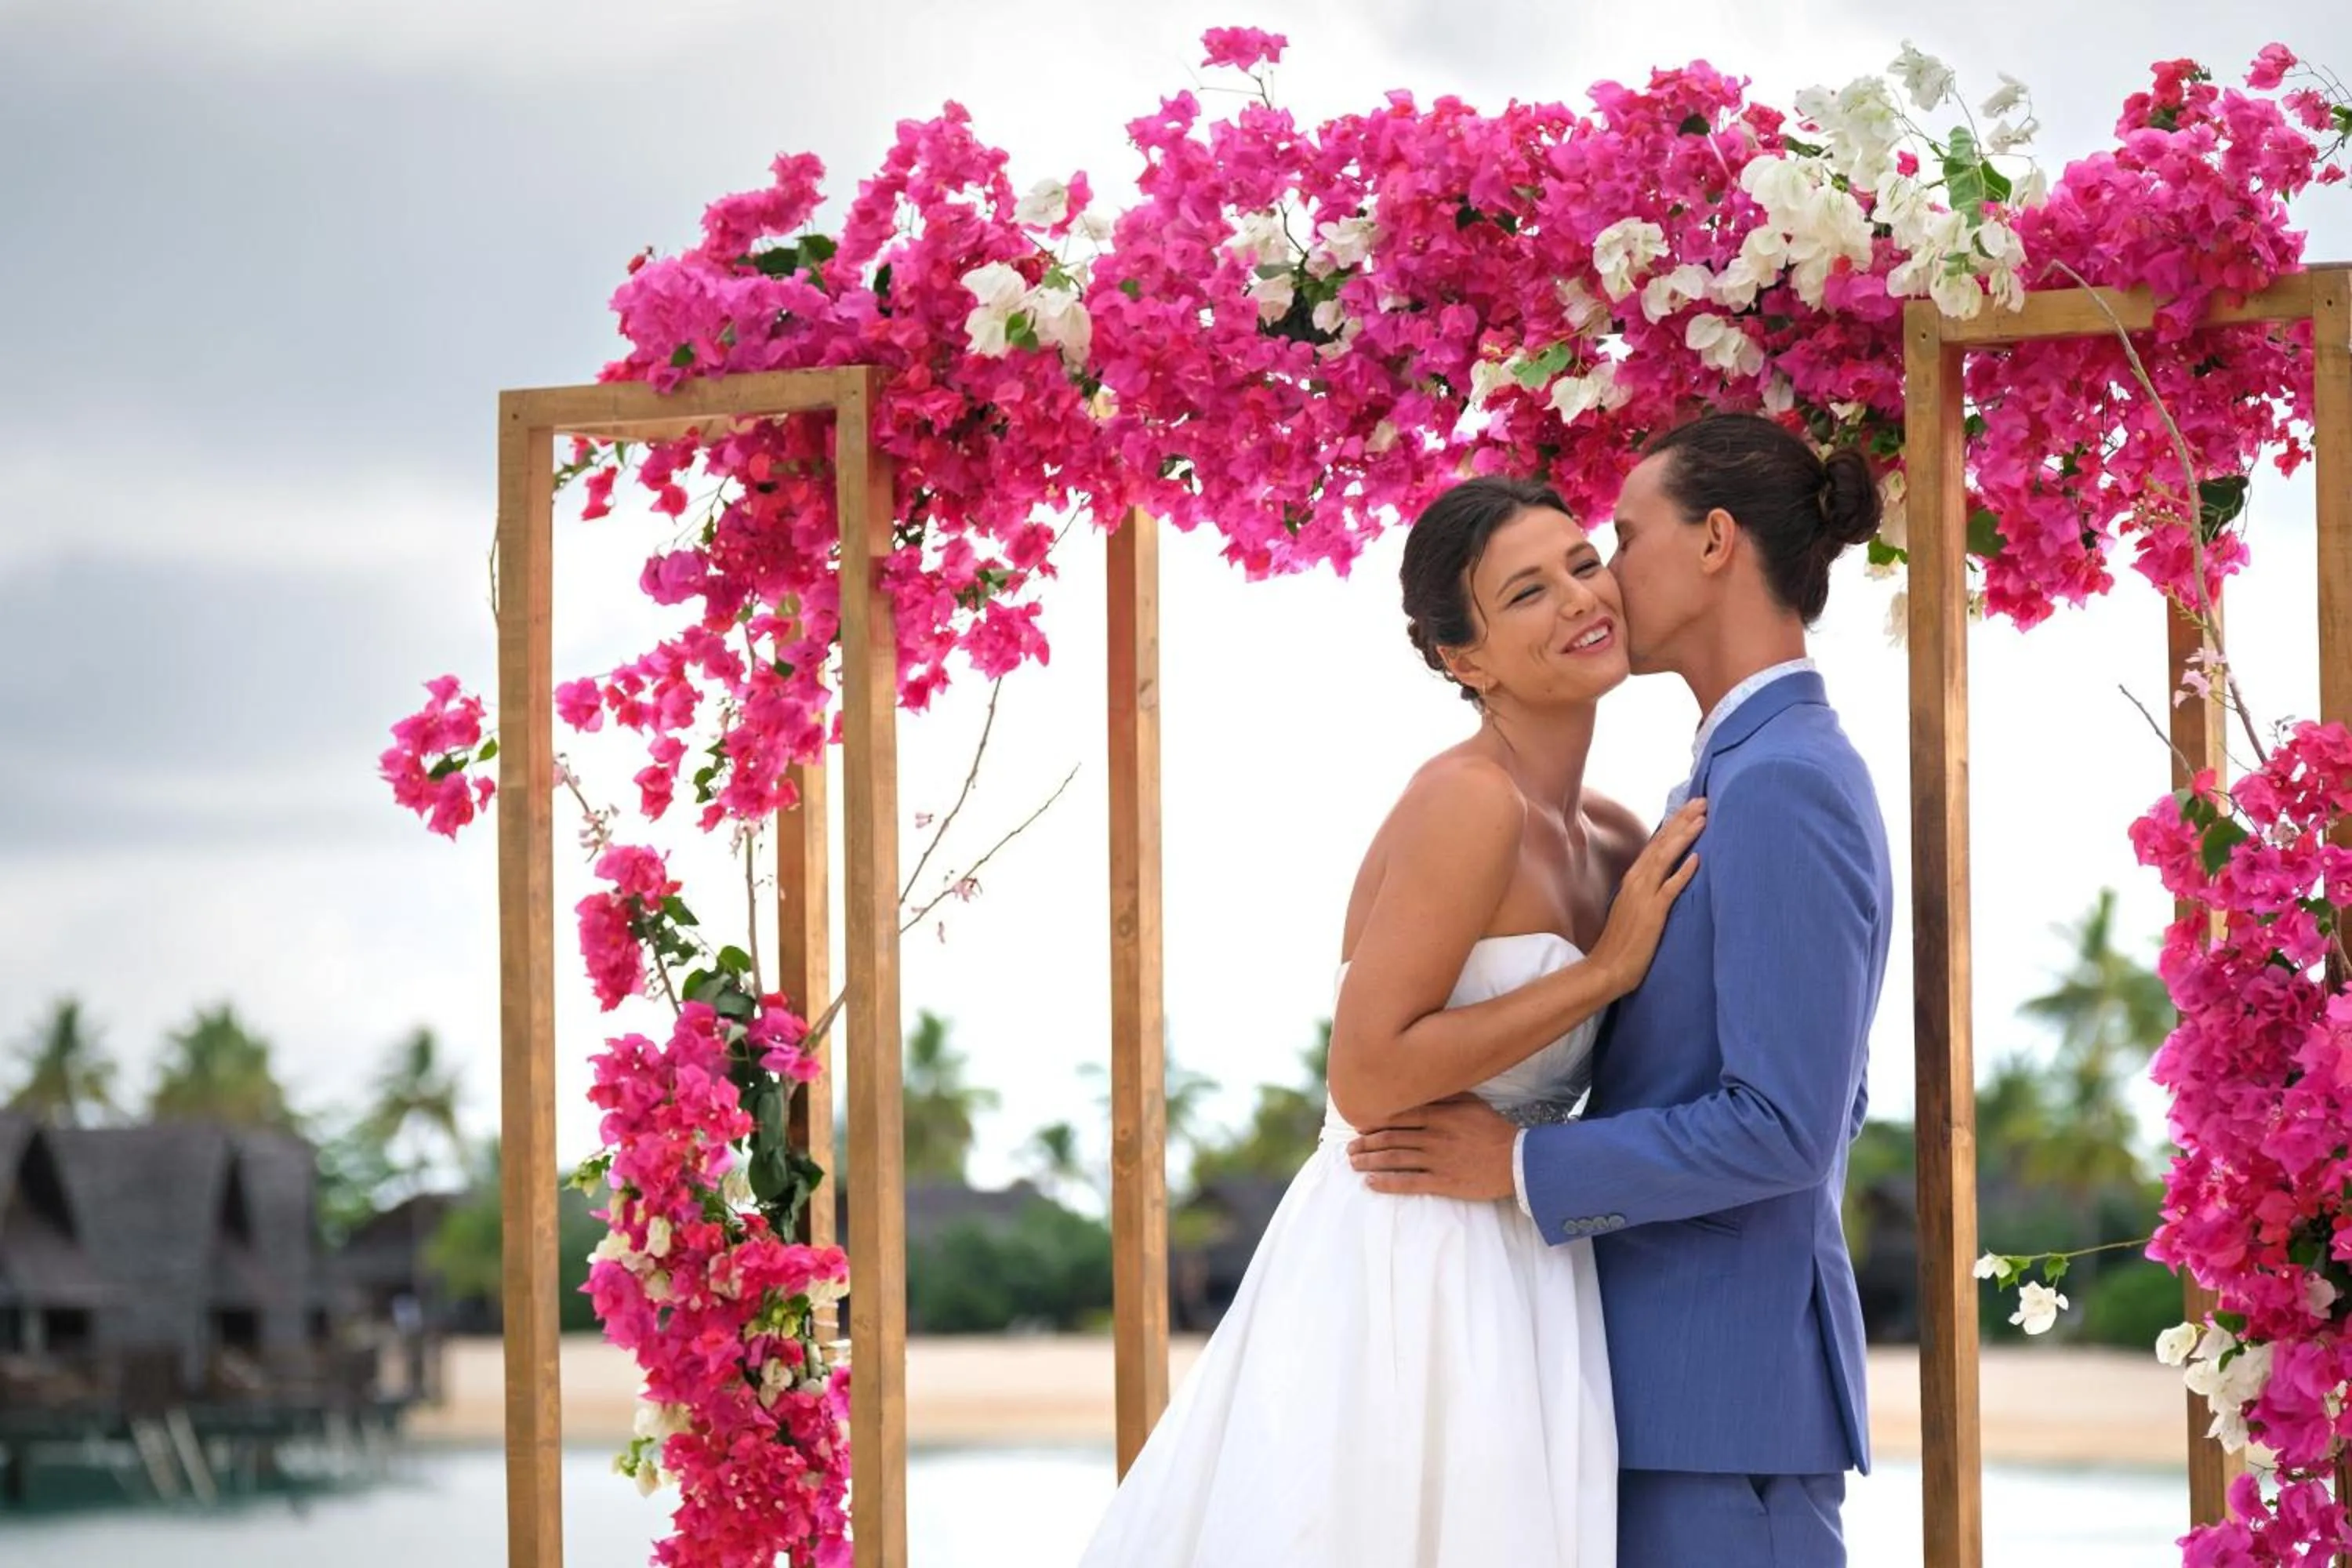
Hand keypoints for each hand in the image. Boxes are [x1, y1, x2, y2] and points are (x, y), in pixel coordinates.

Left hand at [1346, 1095, 1518, 1200]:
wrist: (1518, 1161)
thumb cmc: (1494, 1129)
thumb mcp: (1472, 1103)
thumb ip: (1446, 1094)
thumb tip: (1423, 1086)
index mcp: (1439, 1115)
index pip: (1399, 1115)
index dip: (1375, 1120)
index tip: (1359, 1124)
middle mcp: (1433, 1136)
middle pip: (1391, 1137)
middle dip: (1366, 1142)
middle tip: (1349, 1147)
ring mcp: (1436, 1160)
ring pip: (1395, 1159)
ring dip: (1370, 1160)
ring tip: (1353, 1163)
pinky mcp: (1442, 1182)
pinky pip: (1408, 1183)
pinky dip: (1387, 1183)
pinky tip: (1371, 1183)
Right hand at [1588, 797, 1704, 996]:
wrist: (1606, 968)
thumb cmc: (1622, 942)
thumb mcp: (1634, 907)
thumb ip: (1648, 889)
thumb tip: (1665, 876)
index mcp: (1633, 879)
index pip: (1656, 844)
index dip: (1674, 824)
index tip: (1691, 808)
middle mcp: (1637, 881)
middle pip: (1662, 844)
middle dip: (1682, 820)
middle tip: (1702, 800)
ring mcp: (1644, 896)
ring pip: (1666, 858)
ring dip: (1684, 837)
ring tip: (1703, 818)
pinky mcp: (1652, 913)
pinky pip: (1670, 889)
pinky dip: (1683, 872)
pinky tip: (1697, 859)